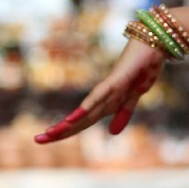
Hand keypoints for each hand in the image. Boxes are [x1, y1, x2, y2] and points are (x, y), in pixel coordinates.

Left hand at [35, 37, 161, 143]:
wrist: (152, 46)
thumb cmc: (142, 68)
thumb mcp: (133, 98)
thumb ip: (123, 114)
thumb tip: (112, 133)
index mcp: (105, 104)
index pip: (81, 123)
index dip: (65, 132)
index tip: (46, 139)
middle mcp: (102, 98)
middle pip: (77, 120)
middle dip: (58, 131)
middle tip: (37, 140)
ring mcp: (108, 90)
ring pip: (84, 112)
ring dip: (66, 124)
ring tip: (49, 134)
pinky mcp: (114, 82)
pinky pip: (97, 98)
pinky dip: (85, 109)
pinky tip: (72, 119)